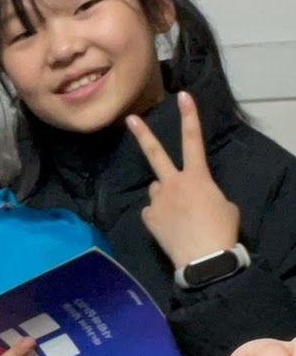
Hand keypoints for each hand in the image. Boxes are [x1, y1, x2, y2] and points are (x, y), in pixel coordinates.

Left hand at [126, 91, 239, 268]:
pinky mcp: (148, 218)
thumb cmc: (221, 230)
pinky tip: (169, 229)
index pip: (193, 140)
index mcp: (197, 177)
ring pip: (156, 190)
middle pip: (155, 154)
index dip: (189, 116)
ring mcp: (158, 200)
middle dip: (143, 135)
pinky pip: (152, 212)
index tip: (183, 96)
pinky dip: (159, 217)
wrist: (204, 259)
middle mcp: (173, 183)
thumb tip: (194, 198)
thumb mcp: (225, 206)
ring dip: (164, 196)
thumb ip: (207, 194)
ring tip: (177, 215)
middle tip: (131, 119)